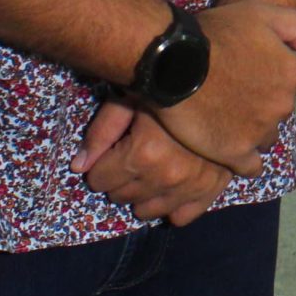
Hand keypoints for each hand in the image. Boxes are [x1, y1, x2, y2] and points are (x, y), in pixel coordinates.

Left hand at [76, 99, 230, 224]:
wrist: (218, 79)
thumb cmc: (167, 85)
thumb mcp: (128, 99)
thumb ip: (100, 133)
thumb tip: (78, 167)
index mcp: (144, 154)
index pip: (99, 179)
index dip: (103, 162)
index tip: (115, 148)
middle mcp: (168, 176)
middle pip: (121, 196)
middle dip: (121, 178)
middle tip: (135, 153)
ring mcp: (193, 186)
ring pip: (147, 210)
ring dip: (144, 193)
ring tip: (154, 166)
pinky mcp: (213, 190)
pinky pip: (182, 216)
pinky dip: (174, 204)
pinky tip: (174, 183)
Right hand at [148, 0, 295, 175]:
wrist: (175, 61)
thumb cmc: (216, 33)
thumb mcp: (260, 12)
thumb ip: (294, 25)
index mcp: (292, 74)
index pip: (289, 83)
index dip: (268, 80)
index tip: (248, 79)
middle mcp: (283, 105)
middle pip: (277, 111)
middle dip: (261, 106)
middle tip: (233, 99)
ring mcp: (260, 131)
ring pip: (265, 138)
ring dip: (252, 133)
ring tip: (226, 123)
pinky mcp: (236, 152)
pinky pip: (251, 167)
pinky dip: (243, 161)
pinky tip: (229, 151)